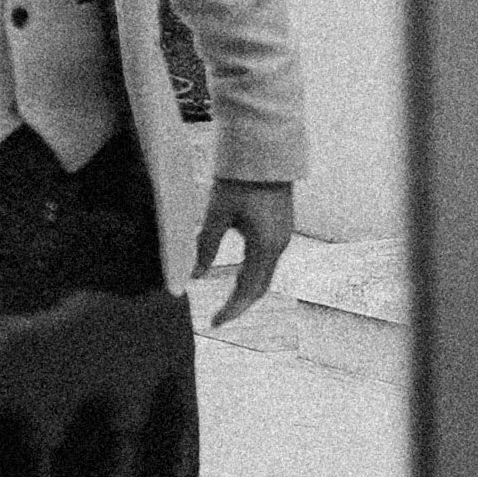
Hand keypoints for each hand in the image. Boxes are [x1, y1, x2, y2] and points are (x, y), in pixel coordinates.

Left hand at [196, 176, 296, 328]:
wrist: (265, 152)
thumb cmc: (239, 181)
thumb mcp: (217, 215)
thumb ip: (206, 247)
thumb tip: (194, 275)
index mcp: (264, 246)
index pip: (249, 290)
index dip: (232, 310)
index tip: (215, 323)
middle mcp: (278, 245)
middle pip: (261, 286)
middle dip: (240, 304)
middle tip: (219, 318)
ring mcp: (283, 236)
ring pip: (266, 273)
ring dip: (248, 289)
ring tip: (228, 300)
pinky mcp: (281, 227)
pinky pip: (269, 259)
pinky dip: (254, 274)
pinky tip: (239, 274)